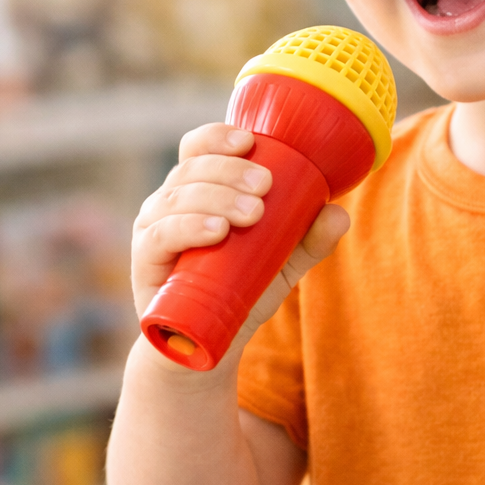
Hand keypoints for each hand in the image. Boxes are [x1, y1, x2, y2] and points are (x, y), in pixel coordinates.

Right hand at [131, 123, 347, 332]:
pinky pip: (161, 235)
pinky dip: (188, 228)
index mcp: (199, 188)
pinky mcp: (145, 261)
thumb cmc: (240, 293)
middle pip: (192, 168)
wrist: (207, 347)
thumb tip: (339, 214)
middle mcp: (171, 201)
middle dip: (230, 171)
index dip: (218, 137)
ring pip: (176, 197)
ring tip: (251, 213)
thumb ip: (309, 240)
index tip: (250, 142)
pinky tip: (216, 231)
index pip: (198, 147)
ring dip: (216, 197)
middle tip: (265, 186)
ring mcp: (154, 228)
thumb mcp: (282, 265)